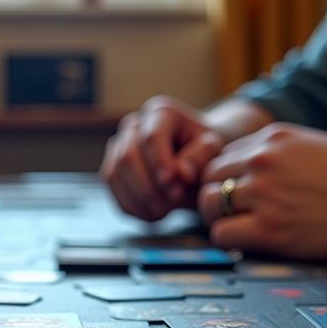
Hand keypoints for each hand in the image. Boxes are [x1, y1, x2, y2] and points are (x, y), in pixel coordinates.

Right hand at [100, 95, 224, 221]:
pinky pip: (112, 190)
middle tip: (173, 204)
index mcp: (161, 112)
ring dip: (140, 199)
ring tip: (166, 212)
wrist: (198, 165)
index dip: (160, 164)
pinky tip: (154, 215)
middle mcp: (134, 125)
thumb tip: (181, 173)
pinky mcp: (112, 168)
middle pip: (128, 156)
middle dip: (149, 186)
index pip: (151, 137)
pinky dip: (132, 207)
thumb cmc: (208, 156)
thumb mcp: (214, 154)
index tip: (176, 187)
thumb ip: (200, 158)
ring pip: (114, 173)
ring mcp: (119, 146)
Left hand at [198, 123, 326, 259]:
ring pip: (209, 205)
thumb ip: (282, 156)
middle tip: (233, 217)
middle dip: (216, 198)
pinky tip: (249, 244)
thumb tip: (257, 173)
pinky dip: (230, 241)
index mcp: (273, 139)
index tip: (238, 196)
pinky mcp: (269, 229)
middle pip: (208, 178)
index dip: (226, 179)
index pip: (223, 156)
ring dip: (220, 220)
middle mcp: (262, 161)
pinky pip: (222, 235)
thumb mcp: (316, 148)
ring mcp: (263, 194)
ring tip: (241, 230)